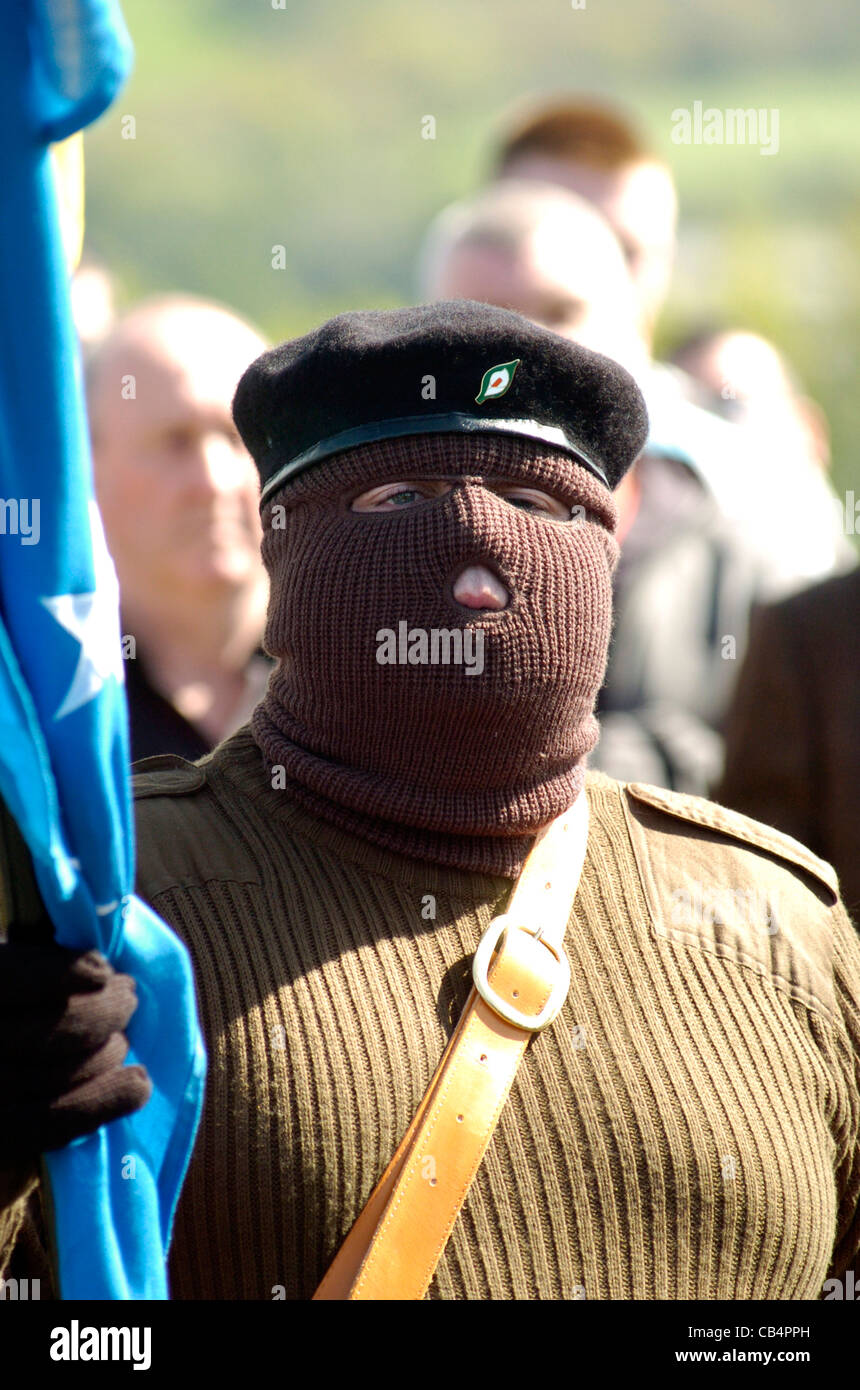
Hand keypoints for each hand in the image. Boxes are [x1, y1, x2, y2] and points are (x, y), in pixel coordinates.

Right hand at [0, 941, 151, 1158]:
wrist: (2, 1082)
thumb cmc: (13, 1025)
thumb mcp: (14, 984)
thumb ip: (40, 968)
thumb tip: (98, 962)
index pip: (9, 978)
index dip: (61, 973)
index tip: (101, 969)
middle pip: (52, 1028)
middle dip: (105, 1011)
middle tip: (128, 999)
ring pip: (63, 1074)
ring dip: (109, 1053)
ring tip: (121, 1042)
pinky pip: (58, 1124)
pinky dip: (107, 1101)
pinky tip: (138, 1084)